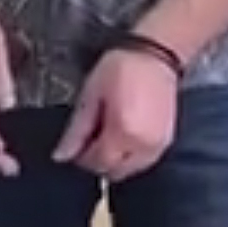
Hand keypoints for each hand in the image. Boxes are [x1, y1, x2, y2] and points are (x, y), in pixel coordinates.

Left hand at [53, 47, 179, 180]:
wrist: (156, 55)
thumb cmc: (122, 69)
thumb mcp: (91, 95)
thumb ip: (77, 130)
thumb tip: (61, 156)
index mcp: (122, 132)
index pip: (97, 162)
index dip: (82, 158)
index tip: (76, 145)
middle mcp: (143, 145)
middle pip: (114, 171)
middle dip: (98, 161)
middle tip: (90, 141)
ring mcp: (158, 146)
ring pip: (129, 170)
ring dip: (115, 161)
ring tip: (108, 136)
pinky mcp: (166, 142)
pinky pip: (143, 162)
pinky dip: (130, 157)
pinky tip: (123, 138)